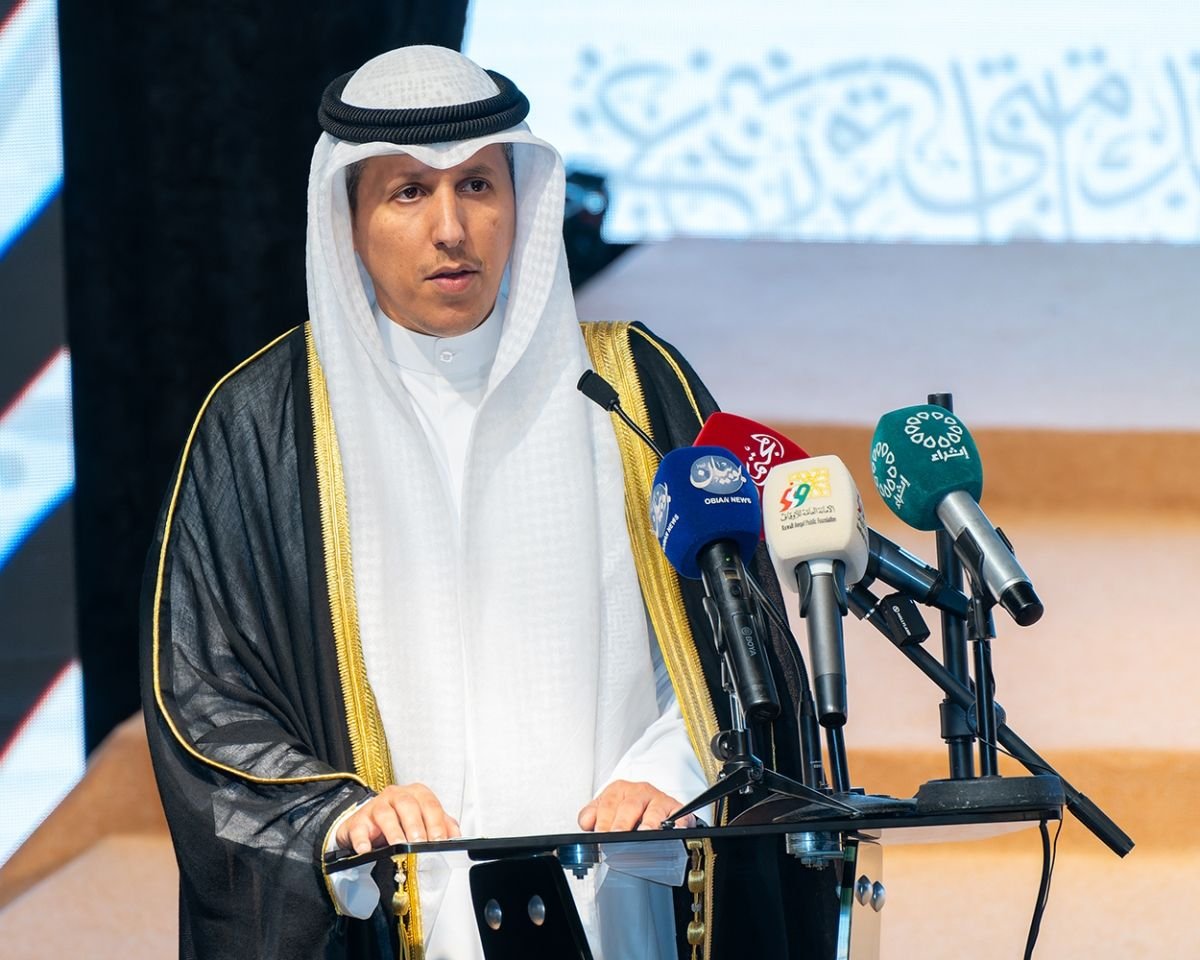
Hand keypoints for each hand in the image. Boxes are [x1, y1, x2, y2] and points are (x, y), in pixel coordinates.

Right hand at [335, 782, 460, 854]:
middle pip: (408, 804)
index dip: (436, 822)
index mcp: (416, 794)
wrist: (368, 824)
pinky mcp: (358, 821)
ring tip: (398, 845)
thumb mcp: (423, 821)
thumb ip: (442, 826)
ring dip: (393, 831)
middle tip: (420, 843)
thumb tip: (456, 838)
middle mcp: (396, 796)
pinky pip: (359, 828)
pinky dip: (362, 839)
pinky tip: (366, 849)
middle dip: (416, 825)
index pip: (430, 805)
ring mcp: (376, 806)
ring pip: (385, 813)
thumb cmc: (399, 821)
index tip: (439, 840)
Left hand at [577, 780, 695, 831]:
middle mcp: (640, 792)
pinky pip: (680, 814)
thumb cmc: (627, 807)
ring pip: (654, 811)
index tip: (599, 835)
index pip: (608, 804)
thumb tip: (586, 823)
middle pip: (630, 806)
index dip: (602, 821)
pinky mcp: (677, 809)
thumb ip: (591, 815)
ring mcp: (659, 800)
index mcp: (619, 790)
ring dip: (649, 823)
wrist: (653, 800)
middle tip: (617, 837)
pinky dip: (679, 823)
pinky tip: (675, 830)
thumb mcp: (606, 807)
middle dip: (622, 824)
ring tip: (645, 833)